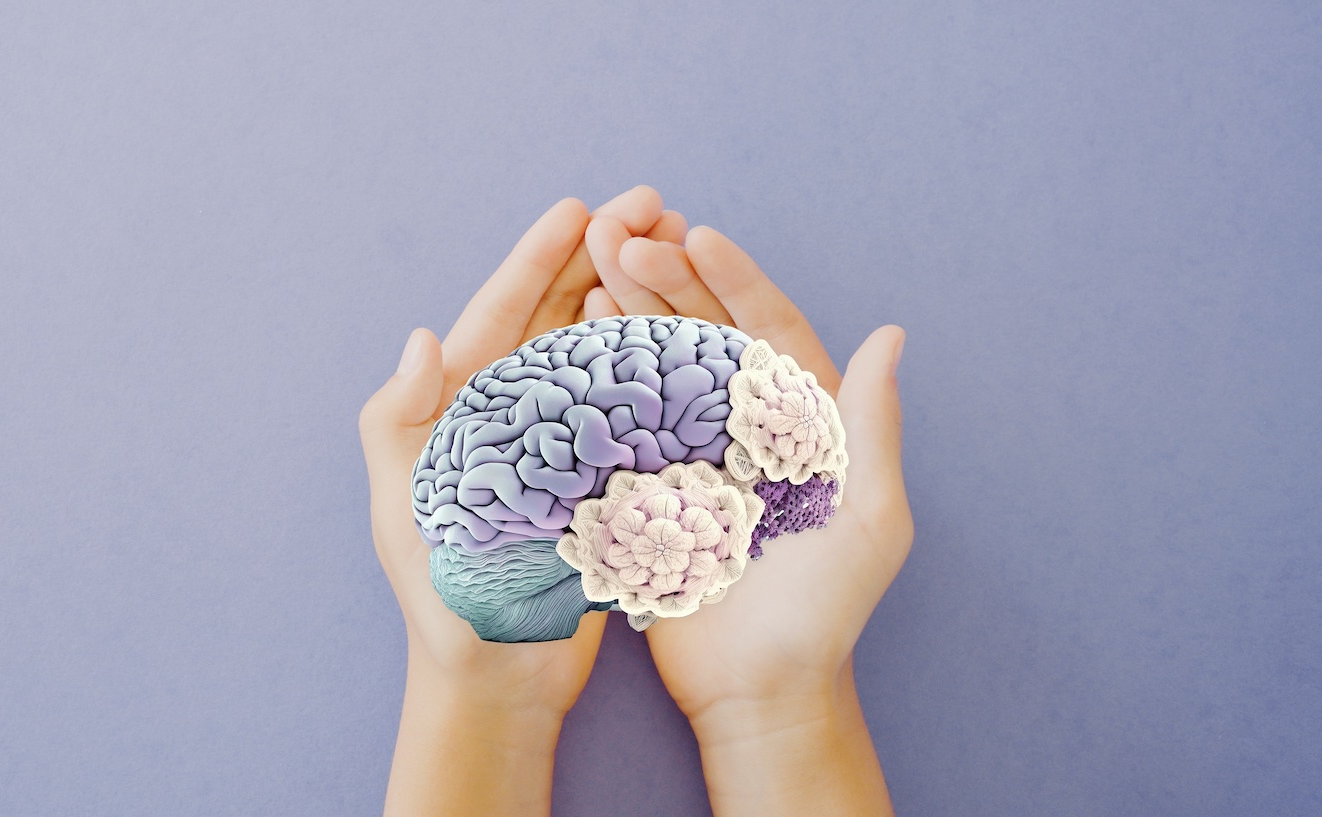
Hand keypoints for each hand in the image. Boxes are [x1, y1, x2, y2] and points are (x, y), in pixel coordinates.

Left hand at [359, 186, 664, 815]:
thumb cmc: (439, 600)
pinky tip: (693, 331)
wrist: (493, 681)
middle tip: (651, 205)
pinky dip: (656, 365)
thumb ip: (399, 424)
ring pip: (599, 350)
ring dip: (633, 296)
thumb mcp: (404, 511)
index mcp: (456, 409)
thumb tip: (423, 339)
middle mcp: (508, 416)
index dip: (538, 258)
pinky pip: (630, 407)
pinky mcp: (597, 479)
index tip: (579, 206)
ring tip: (678, 248)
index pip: (499, 315)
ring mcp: (556, 444)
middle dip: (599, 256)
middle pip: (556, 317)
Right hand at [592, 207, 909, 814]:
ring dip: (625, 310)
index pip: (768, 328)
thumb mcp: (869, 518)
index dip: (734, 279)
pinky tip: (570, 335)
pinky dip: (595, 373)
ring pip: (656, 363)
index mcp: (803, 420)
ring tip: (589, 264)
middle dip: (664, 278)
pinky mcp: (644, 488)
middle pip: (703, 332)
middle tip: (620, 237)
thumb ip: (871, 426)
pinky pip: (618, 419)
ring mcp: (690, 452)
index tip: (698, 234)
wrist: (757, 690)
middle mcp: (744, 424)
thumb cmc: (826, 611)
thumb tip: (892, 334)